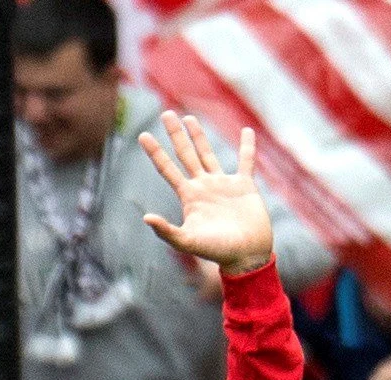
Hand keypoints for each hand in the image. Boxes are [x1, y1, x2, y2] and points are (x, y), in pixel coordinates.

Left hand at [136, 114, 274, 278]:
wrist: (247, 256)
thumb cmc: (218, 251)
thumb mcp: (188, 242)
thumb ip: (167, 231)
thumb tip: (146, 218)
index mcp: (189, 196)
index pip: (168, 169)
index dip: (155, 153)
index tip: (143, 135)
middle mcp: (203, 186)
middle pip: (185, 154)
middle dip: (175, 135)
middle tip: (165, 114)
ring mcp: (223, 184)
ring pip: (208, 153)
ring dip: (199, 136)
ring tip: (189, 118)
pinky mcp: (244, 186)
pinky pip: (246, 161)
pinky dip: (247, 147)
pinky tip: (247, 131)